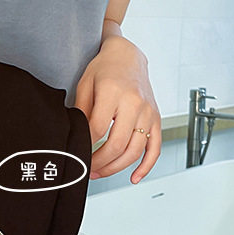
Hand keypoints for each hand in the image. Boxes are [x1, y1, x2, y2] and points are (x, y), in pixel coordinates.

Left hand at [73, 35, 161, 183]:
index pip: (98, 129)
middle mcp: (135, 103)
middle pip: (117, 144)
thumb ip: (81, 112)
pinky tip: (134, 178)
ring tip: (100, 172)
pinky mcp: (156, 118)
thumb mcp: (85, 85)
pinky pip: (155, 148)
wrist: (127, 57)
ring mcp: (148, 112)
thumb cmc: (104, 70)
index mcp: (113, 92)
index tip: (77, 151)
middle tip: (86, 168)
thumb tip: (77, 139)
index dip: (85, 145)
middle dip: (99, 162)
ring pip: (135, 151)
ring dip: (116, 168)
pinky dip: (146, 166)